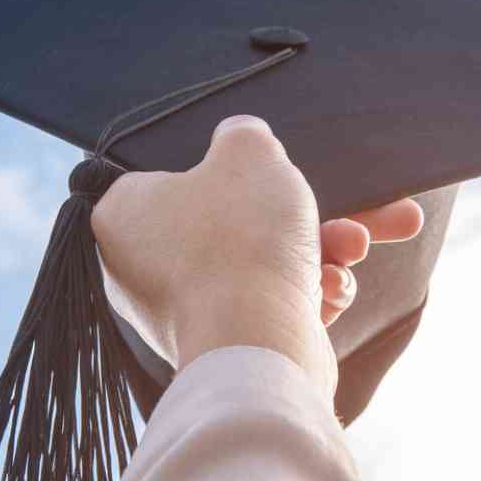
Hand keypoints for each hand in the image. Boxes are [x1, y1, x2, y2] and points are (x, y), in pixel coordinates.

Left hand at [93, 115, 421, 394]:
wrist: (258, 346)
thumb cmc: (241, 241)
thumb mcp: (249, 153)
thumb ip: (244, 134)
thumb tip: (242, 138)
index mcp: (125, 215)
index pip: (167, 175)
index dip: (220, 167)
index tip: (257, 164)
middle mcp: (143, 267)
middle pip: (234, 221)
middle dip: (302, 214)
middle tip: (345, 209)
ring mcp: (185, 312)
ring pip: (264, 264)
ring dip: (321, 251)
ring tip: (356, 245)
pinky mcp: (224, 347)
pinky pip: (270, 306)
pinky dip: (308, 295)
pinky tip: (334, 291)